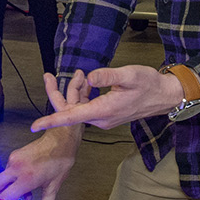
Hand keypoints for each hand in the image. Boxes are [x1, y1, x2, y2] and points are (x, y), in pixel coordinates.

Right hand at [0, 120, 81, 199]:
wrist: (60, 141)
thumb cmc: (59, 159)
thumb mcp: (54, 185)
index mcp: (26, 178)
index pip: (5, 196)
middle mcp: (16, 168)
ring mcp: (13, 160)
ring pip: (1, 178)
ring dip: (8, 186)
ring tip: (24, 190)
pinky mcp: (14, 154)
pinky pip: (7, 169)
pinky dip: (13, 177)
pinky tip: (24, 179)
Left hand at [31, 66, 182, 132]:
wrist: (165, 96)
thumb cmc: (149, 84)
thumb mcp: (129, 74)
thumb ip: (108, 76)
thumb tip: (90, 77)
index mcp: (104, 110)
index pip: (71, 117)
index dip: (52, 120)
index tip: (35, 124)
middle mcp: (101, 119)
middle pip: (70, 111)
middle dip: (60, 93)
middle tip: (49, 76)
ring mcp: (104, 119)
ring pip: (78, 109)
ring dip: (73, 92)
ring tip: (80, 74)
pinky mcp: (107, 115)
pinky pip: (86, 108)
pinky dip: (82, 95)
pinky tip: (87, 82)